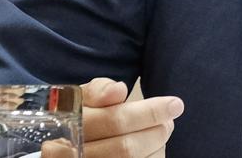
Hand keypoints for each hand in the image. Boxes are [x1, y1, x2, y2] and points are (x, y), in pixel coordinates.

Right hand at [44, 77, 183, 156]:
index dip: (149, 112)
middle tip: (168, 121)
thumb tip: (118, 91)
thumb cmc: (79, 117)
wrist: (67, 148)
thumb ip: (98, 91)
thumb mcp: (81, 99)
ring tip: (161, 132)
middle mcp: (73, 154)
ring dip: (155, 147)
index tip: (175, 104)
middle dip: (156, 131)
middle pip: (126, 147)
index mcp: (68, 127)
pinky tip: (151, 149)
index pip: (114, 121)